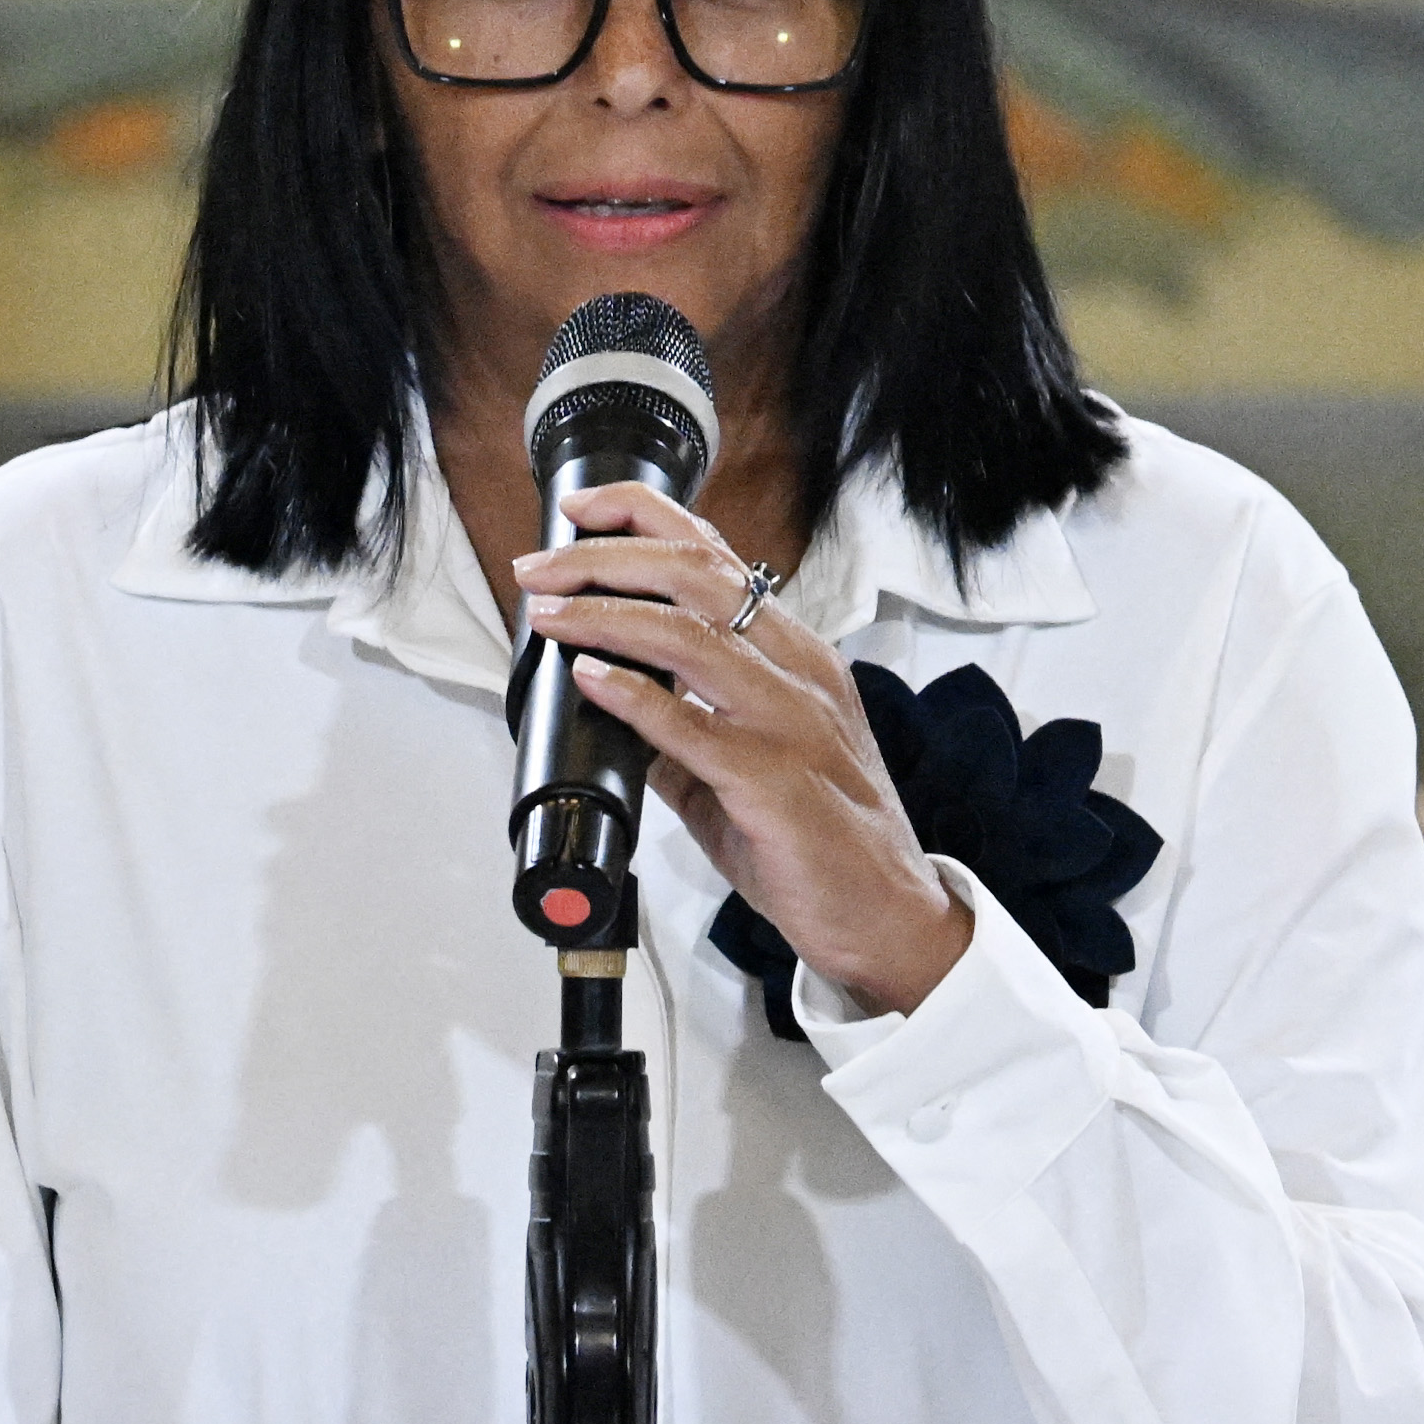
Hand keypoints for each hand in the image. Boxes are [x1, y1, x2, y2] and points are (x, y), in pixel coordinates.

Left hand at [517, 485, 972, 1015]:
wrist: (883, 913)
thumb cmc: (822, 837)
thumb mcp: (746, 763)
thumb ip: (683, 729)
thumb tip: (610, 707)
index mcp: (796, 655)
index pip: (717, 556)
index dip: (643, 518)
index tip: (579, 510)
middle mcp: (799, 672)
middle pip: (696, 577)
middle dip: (606, 557)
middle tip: (540, 568)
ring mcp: (792, 724)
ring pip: (693, 636)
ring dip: (607, 615)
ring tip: (550, 615)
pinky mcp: (776, 783)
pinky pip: (695, 728)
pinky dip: (635, 697)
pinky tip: (591, 678)